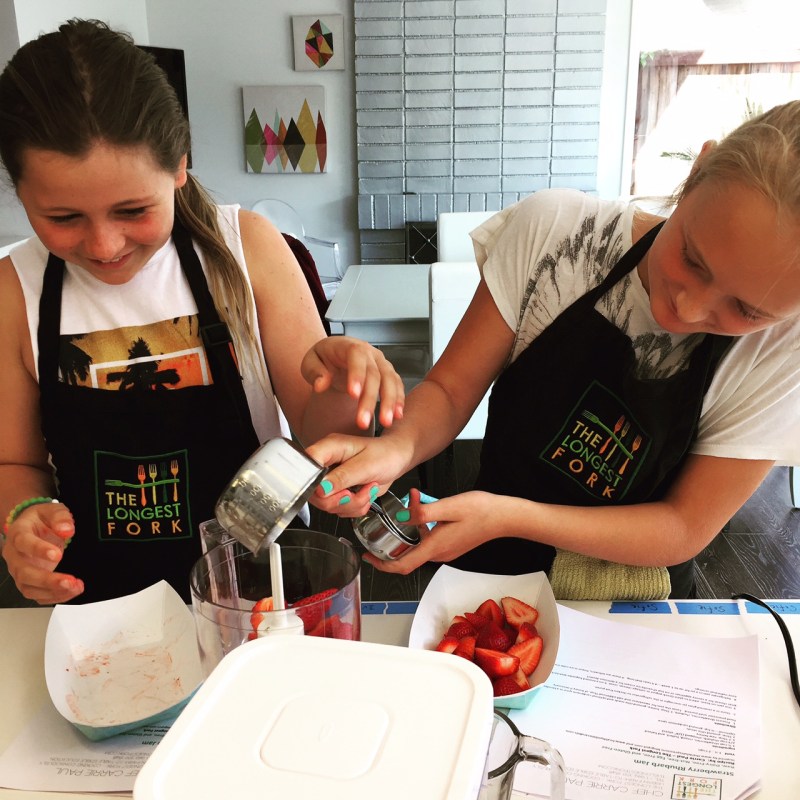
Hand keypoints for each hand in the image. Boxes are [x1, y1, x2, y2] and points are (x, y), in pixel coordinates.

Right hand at [2, 502, 83, 603]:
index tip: (57, 555)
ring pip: (29, 588)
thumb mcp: (52, 510)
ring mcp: (19, 570)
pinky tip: (71, 591)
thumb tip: (67, 529)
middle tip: (69, 581)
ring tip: (75, 587)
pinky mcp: (28, 582)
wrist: (33, 526)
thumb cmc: (41, 519)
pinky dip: (54, 596)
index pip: (23, 542)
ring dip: (53, 591)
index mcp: (18, 533)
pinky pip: (37, 595)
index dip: (38, 550)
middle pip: (24, 572)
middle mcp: (15, 555)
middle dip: (47, 580)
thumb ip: (60, 517)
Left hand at [301, 336, 404, 429]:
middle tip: (363, 420)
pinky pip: (397, 385)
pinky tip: (396, 415)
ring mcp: (381, 363)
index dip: (357, 374)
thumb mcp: (310, 362)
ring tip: (386, 422)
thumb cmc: (323, 359)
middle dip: (370, 399)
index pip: (356, 356)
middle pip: (374, 374)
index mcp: (349, 346)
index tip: (353, 394)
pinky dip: (398, 400)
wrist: (335, 356)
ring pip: (390, 380)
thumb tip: (321, 384)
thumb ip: (314, 372)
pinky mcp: (388, 374)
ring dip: (389, 402)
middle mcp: (369, 353)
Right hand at [305, 433, 411, 515]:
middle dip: (339, 500)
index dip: (314, 483)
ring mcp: (331, 479)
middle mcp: (326, 464)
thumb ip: (342, 477)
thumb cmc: (385, 454)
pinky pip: (339, 509)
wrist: (396, 460)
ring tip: (367, 489)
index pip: (306, 466)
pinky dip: (355, 507)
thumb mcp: (365, 465)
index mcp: (329, 449)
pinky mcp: (338, 491)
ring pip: (328, 505)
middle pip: (314, 493)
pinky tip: (364, 494)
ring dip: (351, 504)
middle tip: (354, 492)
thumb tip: (321, 489)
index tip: (333, 489)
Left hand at [364, 489, 503, 574]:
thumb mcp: (447, 506)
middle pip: (407, 558)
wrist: (504, 516)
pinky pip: (430, 542)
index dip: (382, 565)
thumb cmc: (481, 510)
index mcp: (436, 546)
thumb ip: (422, 512)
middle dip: (390, 549)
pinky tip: (424, 512)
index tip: (369, 557)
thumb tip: (401, 515)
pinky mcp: (452, 545)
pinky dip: (420, 531)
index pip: (402, 565)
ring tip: (407, 509)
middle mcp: (440, 553)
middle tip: (379, 535)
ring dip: (407, 534)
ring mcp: (447, 551)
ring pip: (419, 548)